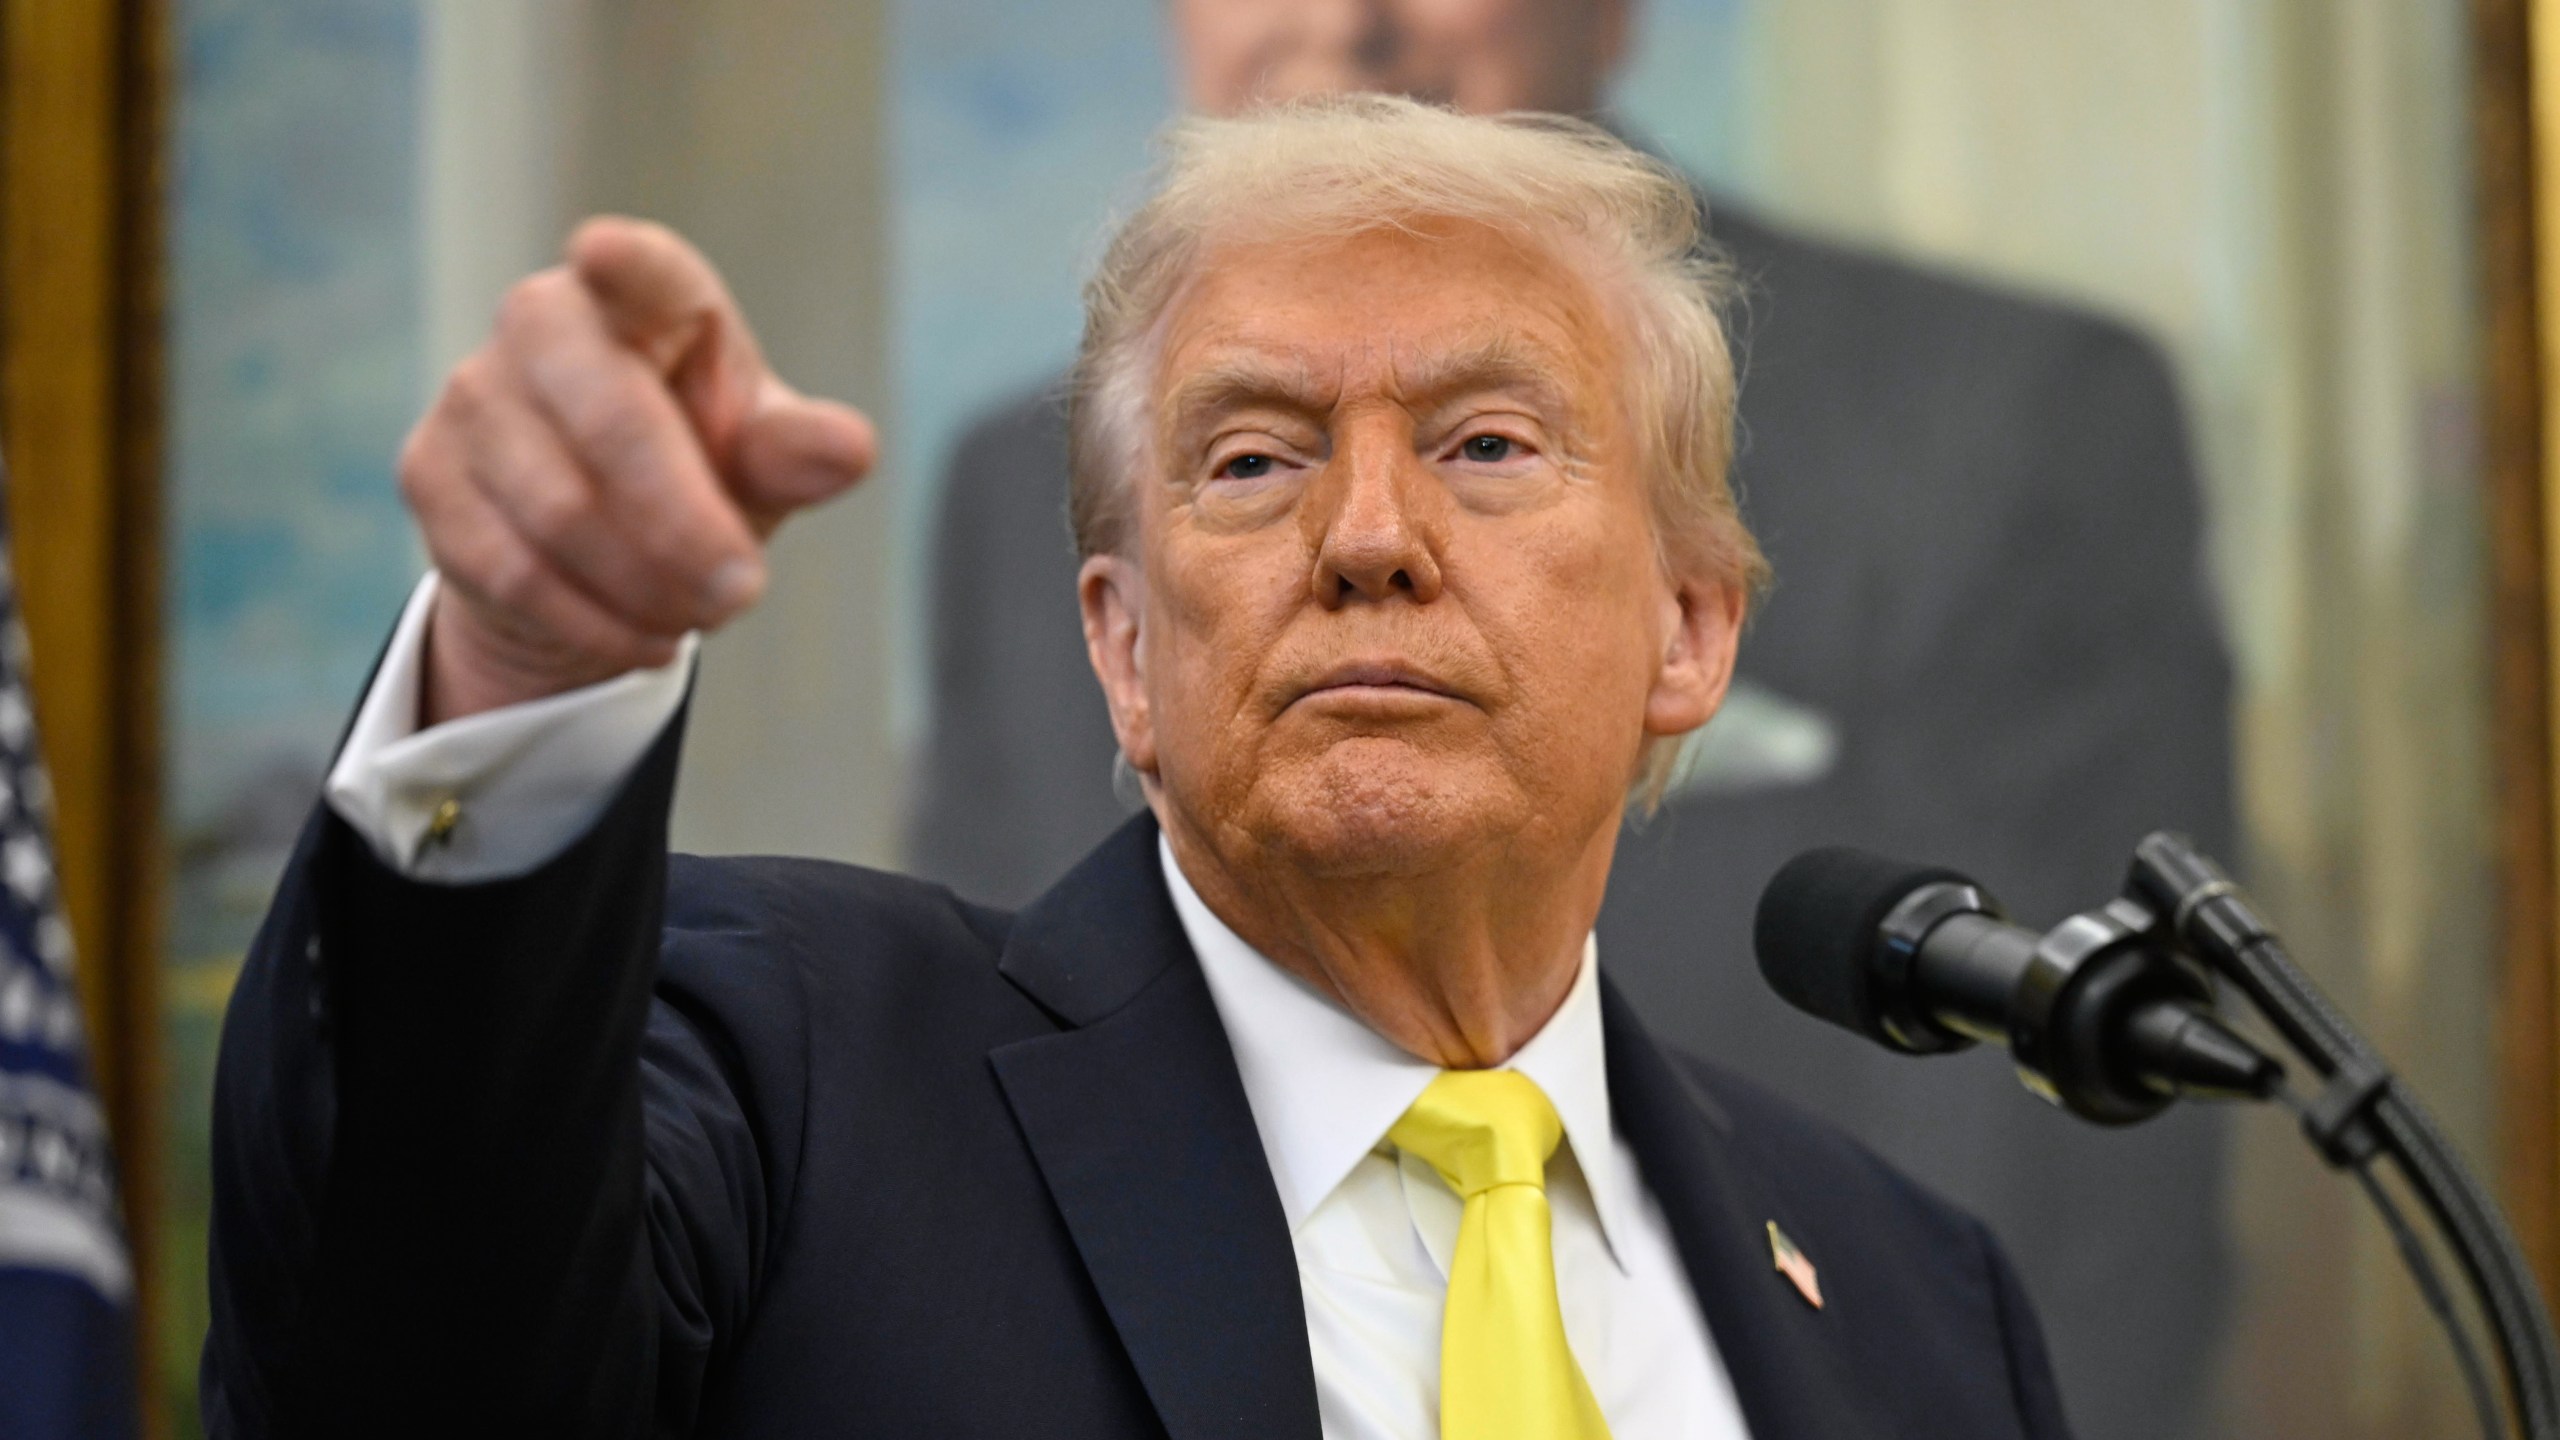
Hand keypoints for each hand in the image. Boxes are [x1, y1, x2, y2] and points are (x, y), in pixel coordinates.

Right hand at [399, 217, 877, 724]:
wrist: (600, 542)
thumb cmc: (699, 466)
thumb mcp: (758, 459)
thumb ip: (796, 452)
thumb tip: (849, 450)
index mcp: (643, 296)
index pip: (637, 267)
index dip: (621, 262)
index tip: (603, 253)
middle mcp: (543, 322)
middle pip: (609, 421)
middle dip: (684, 525)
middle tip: (744, 592)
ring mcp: (474, 394)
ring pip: (559, 512)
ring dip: (645, 587)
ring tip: (701, 615)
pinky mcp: (429, 471)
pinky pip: (513, 568)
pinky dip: (594, 622)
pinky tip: (645, 637)